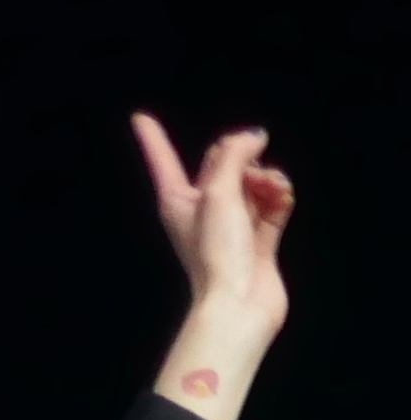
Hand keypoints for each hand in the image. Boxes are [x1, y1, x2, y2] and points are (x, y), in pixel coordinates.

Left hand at [134, 117, 292, 419]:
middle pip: (223, 161)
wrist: (238, 302)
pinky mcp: (260, 235)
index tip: (139, 117)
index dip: (153, 138)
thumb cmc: (215, 253)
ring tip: (269, 190)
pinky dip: (280, 195)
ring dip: (267, 176)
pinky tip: (281, 199)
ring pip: (254, 178)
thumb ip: (234, 155)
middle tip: (251, 163)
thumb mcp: (217, 192)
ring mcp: (232, 222)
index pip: (163, 160)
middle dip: (242, 155)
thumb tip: (253, 136)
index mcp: (176, 201)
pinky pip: (274, 199)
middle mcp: (202, 210)